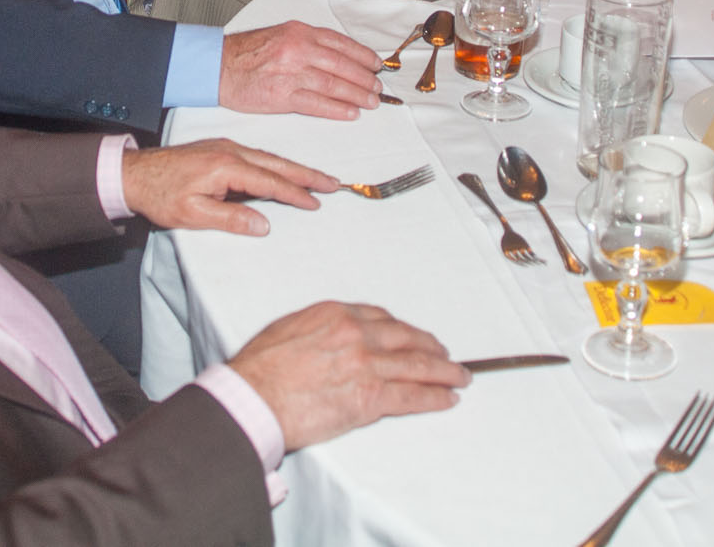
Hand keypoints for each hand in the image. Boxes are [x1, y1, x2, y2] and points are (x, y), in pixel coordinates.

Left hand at [120, 138, 335, 234]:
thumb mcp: (193, 215)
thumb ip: (231, 218)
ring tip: (316, 178)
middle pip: (277, 163)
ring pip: (268, 157)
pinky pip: (256, 156)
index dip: (295, 193)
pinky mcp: (219, 149)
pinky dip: (276, 164)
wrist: (134, 174)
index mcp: (226, 166)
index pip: (270, 181)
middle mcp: (230, 151)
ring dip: (293, 168)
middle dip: (306, 174)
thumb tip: (264, 224)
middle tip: (332, 183)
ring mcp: (225, 147)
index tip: (316, 202)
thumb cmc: (160, 195)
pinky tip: (283, 171)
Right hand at [219, 21, 381, 119]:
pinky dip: (337, 109)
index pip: (341, 43)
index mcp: (299, 32)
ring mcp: (291, 73)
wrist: (217, 66)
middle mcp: (298, 49)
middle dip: (364, 78)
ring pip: (334, 85)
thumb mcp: (280, 35)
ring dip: (357, 95)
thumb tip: (337, 56)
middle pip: (342, 65)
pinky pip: (317, 103)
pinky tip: (350, 113)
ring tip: (370, 102)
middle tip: (377, 87)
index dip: (362, 55)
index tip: (375, 64)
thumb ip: (308, 43)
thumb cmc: (246, 53)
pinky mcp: (283, 96)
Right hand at [228, 301, 467, 450]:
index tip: (411, 337)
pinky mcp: (370, 397)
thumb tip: (328, 339)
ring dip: (445, 372)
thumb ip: (318, 330)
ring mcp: (366, 365)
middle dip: (431, 348)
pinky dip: (434, 398)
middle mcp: (356, 334)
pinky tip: (447, 399)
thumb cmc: (260, 368)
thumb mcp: (288, 329)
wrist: (253, 397)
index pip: (381, 319)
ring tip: (459, 377)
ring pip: (417, 367)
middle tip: (446, 355)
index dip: (402, 331)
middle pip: (407, 339)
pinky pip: (412, 396)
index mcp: (336, 314)